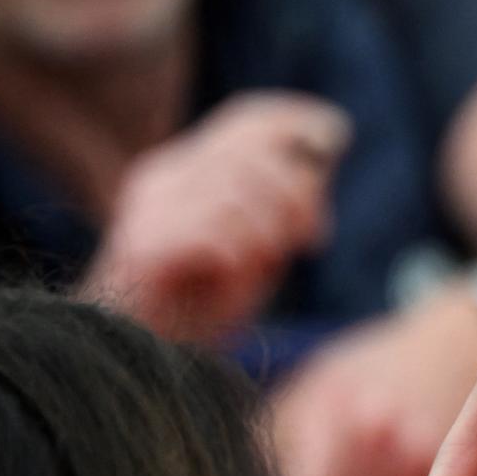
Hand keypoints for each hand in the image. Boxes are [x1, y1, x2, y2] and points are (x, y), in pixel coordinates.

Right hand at [83, 92, 347, 338]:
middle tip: (312, 238)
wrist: (139, 355)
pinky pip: (209, 234)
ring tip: (264, 265)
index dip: (294, 119)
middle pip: (250, 155)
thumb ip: (282, 209)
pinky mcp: (139, 247)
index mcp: (188, 168)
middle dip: (296, 193)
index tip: (337, 132)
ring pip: (233, 194)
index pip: (245, 120)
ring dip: (266, 233)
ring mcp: (147, 210)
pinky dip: (234, 255)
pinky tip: (232, 272)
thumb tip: (318, 165)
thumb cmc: (201, 308)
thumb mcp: (258, 251)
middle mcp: (163, 177)